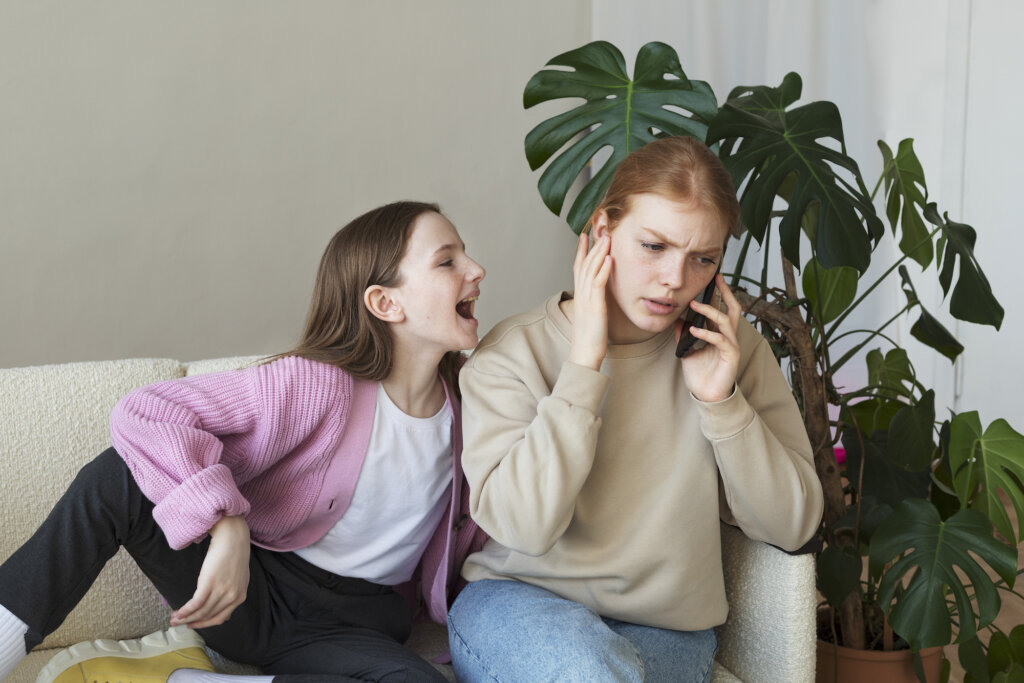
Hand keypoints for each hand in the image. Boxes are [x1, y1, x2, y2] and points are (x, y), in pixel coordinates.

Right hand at [171, 515, 250, 628]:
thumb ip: (232, 593)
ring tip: (174, 619)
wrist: (233, 537)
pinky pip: (195, 603)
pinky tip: (177, 613)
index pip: (220, 618)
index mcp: (240, 596)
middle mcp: (232, 596)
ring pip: (201, 612)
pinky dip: (185, 610)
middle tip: (178, 624)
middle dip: (191, 622)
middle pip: (208, 616)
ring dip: (185, 617)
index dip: (204, 624)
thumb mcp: (239, 578)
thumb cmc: (234, 554)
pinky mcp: (210, 583)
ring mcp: (222, 591)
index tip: (193, 624)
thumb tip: (223, 610)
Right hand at [568, 232, 611, 369]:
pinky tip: (609, 258)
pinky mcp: (595, 306)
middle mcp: (581, 295)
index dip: (580, 251)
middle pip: (584, 264)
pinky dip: (603, 269)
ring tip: (606, 237)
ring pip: (591, 270)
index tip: (584, 236)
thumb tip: (599, 298)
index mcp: (580, 296)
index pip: (578, 268)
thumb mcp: (590, 317)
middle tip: (596, 228)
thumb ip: (593, 304)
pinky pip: (598, 284)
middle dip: (591, 245)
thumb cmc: (589, 339)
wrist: (584, 354)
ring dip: (598, 252)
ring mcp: (587, 300)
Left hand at [675, 273, 740, 402]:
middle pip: (733, 308)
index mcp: (719, 334)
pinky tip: (693, 330)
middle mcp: (728, 337)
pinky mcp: (731, 356)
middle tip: (717, 279)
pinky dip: (706, 333)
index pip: (720, 309)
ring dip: (710, 311)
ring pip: (725, 321)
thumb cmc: (700, 374)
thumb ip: (682, 336)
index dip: (717, 294)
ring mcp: (731, 345)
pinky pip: (720, 340)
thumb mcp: (687, 351)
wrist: (706, 395)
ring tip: (694, 305)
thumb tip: (676, 320)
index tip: (712, 279)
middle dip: (726, 292)